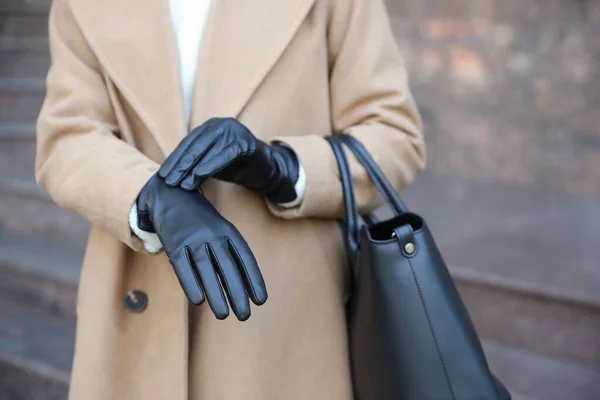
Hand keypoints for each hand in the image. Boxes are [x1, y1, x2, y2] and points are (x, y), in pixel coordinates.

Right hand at [136, 174, 267, 320]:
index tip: (261, 300)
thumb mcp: (220, 231)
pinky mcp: (174, 244)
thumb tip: (244, 288)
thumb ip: (230, 254)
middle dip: (237, 292)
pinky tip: (198, 301)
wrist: (172, 194)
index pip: (245, 258)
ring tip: (224, 315)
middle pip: (228, 267)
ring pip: (206, 269)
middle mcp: (213, 235)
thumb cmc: (201, 221)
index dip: (253, 279)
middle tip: (245, 315)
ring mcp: (193, 239)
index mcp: (228, 231)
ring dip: (216, 293)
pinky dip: (191, 283)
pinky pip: (183, 267)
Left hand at [158, 118, 299, 203]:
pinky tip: (199, 175)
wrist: (267, 170)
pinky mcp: (246, 143)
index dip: (174, 159)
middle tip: (169, 181)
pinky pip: (226, 154)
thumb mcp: (211, 162)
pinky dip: (212, 164)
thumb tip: (169, 174)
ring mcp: (235, 131)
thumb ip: (194, 161)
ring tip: (182, 184)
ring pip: (209, 150)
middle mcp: (222, 124)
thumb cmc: (236, 166)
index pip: (188, 143)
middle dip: (180, 164)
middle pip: (196, 145)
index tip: (163, 175)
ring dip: (193, 168)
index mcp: (211, 127)